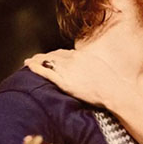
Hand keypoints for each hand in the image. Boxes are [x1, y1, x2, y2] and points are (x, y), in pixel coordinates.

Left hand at [24, 49, 142, 111]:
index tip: (50, 56)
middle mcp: (74, 59)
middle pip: (54, 55)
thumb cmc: (112, 84)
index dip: (55, 55)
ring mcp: (68, 70)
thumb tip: (91, 68)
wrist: (114, 91)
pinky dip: (35, 68)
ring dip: (36, 61)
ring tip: (28, 62)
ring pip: (47, 61)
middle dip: (43, 56)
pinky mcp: (64, 81)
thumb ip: (93, 65)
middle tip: (35, 58)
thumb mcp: (102, 68)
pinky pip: (46, 72)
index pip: (64, 53)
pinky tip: (28, 66)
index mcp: (83, 56)